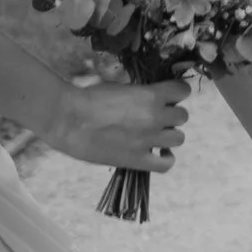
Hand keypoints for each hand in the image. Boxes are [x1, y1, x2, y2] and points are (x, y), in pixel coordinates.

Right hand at [46, 71, 191, 174]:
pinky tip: (158, 153)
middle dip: (171, 115)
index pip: (182, 91)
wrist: (68, 119)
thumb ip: (141, 94)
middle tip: (156, 117)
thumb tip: (151, 98)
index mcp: (150, 95)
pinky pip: (166, 164)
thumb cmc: (88, 99)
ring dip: (169, 135)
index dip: (177, 93)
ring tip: (155, 135)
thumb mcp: (120, 87)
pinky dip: (166, 159)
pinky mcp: (138, 160)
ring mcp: (148, 140)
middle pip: (182, 116)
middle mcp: (155, 117)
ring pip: (179, 138)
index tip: (169, 96)